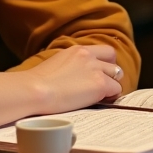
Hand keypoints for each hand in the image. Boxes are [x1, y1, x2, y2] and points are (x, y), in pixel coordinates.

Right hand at [0, 44, 124, 134]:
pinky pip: (116, 90)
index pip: (104, 51)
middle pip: (114, 61)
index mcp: (77, 50)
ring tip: (99, 96)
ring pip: (117, 75)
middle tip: (102, 86)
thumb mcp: (55, 64)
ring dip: (111, 85)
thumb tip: (70, 77)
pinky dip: (110, 97)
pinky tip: (99, 102)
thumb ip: (68, 65)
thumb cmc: (36, 83)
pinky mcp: (99, 84)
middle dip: (111, 73)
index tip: (99, 74)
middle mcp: (89, 56)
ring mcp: (96, 69)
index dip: (104, 63)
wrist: (35, 90)